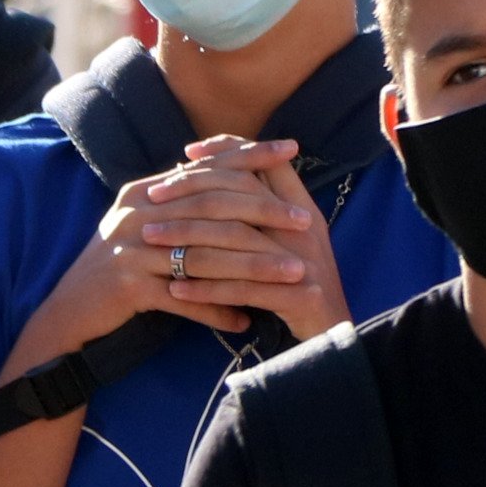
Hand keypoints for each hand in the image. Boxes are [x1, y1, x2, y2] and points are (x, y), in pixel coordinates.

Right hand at [13, 137, 319, 363]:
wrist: (69, 313)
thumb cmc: (119, 270)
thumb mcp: (148, 228)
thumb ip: (183, 206)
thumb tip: (232, 182)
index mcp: (144, 192)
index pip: (205, 166)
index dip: (249, 155)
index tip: (292, 148)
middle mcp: (137, 213)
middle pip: (212, 207)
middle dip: (265, 212)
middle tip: (307, 221)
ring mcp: (131, 249)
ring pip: (206, 255)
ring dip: (254, 267)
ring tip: (293, 275)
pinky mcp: (128, 286)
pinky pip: (184, 298)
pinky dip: (216, 310)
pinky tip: (246, 321)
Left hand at [147, 139, 349, 343]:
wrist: (333, 334)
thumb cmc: (299, 284)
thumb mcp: (288, 240)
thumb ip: (262, 209)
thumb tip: (219, 180)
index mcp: (303, 209)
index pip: (265, 165)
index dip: (228, 152)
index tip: (187, 153)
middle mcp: (305, 228)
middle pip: (243, 194)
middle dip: (192, 193)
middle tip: (152, 199)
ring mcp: (305, 262)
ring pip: (236, 241)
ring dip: (188, 240)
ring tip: (152, 240)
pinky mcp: (299, 297)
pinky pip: (242, 289)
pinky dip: (205, 289)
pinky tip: (174, 289)